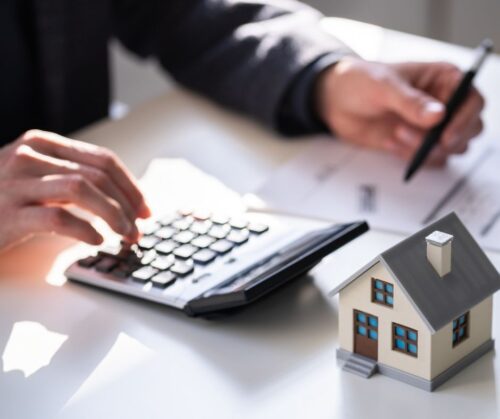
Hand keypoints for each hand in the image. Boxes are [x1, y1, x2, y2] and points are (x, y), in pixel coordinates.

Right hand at [0, 130, 150, 251]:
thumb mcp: (35, 180)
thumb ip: (70, 179)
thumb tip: (121, 198)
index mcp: (42, 144)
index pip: (103, 159)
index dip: (131, 185)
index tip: (145, 208)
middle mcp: (30, 156)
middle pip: (99, 174)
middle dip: (128, 203)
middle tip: (140, 228)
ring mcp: (15, 183)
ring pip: (83, 190)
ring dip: (114, 216)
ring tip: (125, 236)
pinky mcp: (7, 212)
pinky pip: (58, 217)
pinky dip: (85, 230)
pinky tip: (96, 241)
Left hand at [315, 58, 484, 164]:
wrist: (335, 101)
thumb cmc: (360, 81)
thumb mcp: (384, 86)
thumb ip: (410, 102)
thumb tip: (438, 116)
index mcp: (442, 79)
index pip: (471, 100)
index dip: (465, 119)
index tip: (446, 135)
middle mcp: (442, 103)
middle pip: (470, 128)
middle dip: (447, 139)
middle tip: (423, 141)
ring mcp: (430, 126)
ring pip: (450, 148)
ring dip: (425, 148)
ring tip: (396, 133)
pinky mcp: (416, 143)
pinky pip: (428, 159)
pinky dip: (412, 157)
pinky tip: (391, 143)